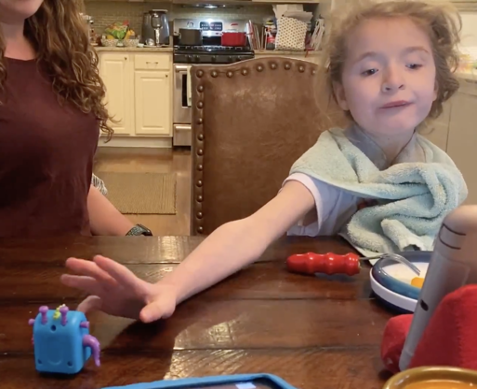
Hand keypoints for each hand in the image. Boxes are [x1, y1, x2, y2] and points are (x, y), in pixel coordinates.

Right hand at [60, 255, 176, 322]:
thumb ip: (154, 311)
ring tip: (63, 276)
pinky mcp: (108, 302)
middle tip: (69, 261)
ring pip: (93, 284)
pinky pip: (93, 302)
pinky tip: (75, 311)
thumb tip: (144, 317)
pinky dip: (84, 306)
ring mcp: (112, 292)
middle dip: (86, 268)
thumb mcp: (163, 307)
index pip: (121, 273)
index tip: (97, 258)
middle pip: (101, 274)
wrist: (159, 301)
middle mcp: (119, 285)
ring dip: (79, 281)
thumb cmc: (163, 301)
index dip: (110, 267)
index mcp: (134, 284)